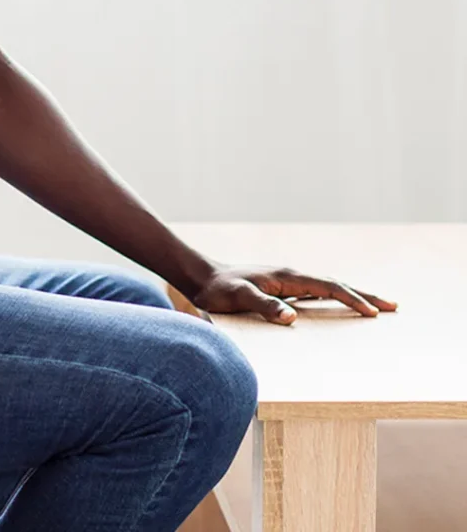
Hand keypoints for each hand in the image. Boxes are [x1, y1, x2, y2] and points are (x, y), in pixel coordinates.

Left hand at [191, 265, 398, 325]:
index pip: (328, 287)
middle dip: (363, 294)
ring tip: (374, 306)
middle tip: (392, 306)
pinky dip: (333, 298)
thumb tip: (293, 318)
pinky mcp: (280, 287)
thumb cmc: (218, 290)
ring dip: (351, 295)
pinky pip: (315, 292)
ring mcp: (286, 281)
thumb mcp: (239, 298)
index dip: (351, 299)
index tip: (373, 313)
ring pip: (327, 287)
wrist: (201, 277)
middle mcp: (290, 276)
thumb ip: (264, 306)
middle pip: (334, 284)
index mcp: (286, 277)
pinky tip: (337, 305)